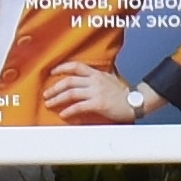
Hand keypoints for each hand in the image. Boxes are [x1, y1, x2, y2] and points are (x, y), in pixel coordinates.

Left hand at [32, 57, 152, 125]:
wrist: (134, 103)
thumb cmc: (123, 93)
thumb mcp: (110, 79)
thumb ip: (98, 77)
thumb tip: (86, 77)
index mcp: (96, 74)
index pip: (75, 66)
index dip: (62, 67)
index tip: (52, 72)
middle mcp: (94, 81)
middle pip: (69, 81)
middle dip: (55, 88)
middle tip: (46, 94)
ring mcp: (96, 92)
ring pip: (71, 93)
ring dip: (57, 99)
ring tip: (49, 104)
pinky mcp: (98, 104)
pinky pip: (79, 107)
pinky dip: (69, 110)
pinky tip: (63, 114)